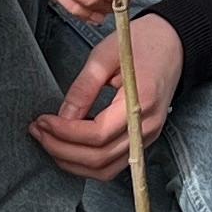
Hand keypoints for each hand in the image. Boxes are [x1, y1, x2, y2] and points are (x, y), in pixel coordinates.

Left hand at [30, 12, 179, 179]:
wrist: (173, 43)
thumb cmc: (141, 42)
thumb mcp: (105, 55)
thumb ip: (83, 88)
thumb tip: (61, 118)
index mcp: (141, 102)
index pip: (98, 134)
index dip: (65, 133)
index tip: (42, 121)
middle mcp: (147, 127)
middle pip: (99, 158)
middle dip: (61, 150)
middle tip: (38, 132)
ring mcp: (147, 137)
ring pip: (105, 169)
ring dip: (72, 162)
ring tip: (47, 141)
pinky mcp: (142, 140)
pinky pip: (112, 164)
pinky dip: (87, 163)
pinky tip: (68, 147)